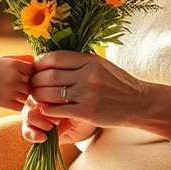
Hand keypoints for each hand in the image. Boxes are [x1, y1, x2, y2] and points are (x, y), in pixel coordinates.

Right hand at [0, 55, 32, 110]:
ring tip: (17, 92)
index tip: (24, 74)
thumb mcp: (2, 59)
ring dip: (25, 95)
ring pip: (28, 95)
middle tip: (21, 84)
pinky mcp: (5, 103)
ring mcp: (9, 91)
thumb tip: (35, 60)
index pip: (33, 69)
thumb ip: (19, 58)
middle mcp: (13, 77)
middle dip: (28, 84)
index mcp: (13, 64)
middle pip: (32, 83)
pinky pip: (21, 106)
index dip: (30, 72)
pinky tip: (14, 100)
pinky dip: (20, 104)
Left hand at [31, 51, 170, 143]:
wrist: (138, 102)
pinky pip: (59, 110)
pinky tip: (45, 110)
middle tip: (31, 84)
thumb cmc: (117, 83)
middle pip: (49, 76)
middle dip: (36, 80)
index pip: (55, 58)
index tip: (35, 68)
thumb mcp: (100, 65)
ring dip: (39, 95)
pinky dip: (47, 110)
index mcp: (90, 60)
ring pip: (51, 93)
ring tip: (36, 97)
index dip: (40, 63)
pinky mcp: (87, 112)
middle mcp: (88, 75)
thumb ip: (78, 61)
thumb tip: (50, 60)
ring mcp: (88, 94)